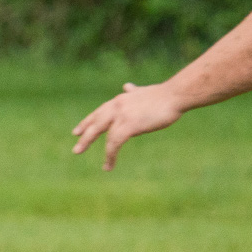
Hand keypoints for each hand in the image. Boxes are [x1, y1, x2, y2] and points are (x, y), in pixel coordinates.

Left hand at [70, 82, 184, 170]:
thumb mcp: (143, 92)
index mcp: (121, 99)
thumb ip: (133, 92)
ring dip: (88, 143)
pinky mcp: (129, 125)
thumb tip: (127, 86)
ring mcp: (122, 115)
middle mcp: (117, 106)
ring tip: (80, 153)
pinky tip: (108, 165)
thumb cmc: (164, 95)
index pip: (100, 111)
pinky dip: (109, 155)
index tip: (77, 130)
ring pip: (99, 131)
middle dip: (84, 133)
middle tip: (76, 148)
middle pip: (95, 121)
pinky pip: (114, 143)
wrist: (175, 95)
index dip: (88, 121)